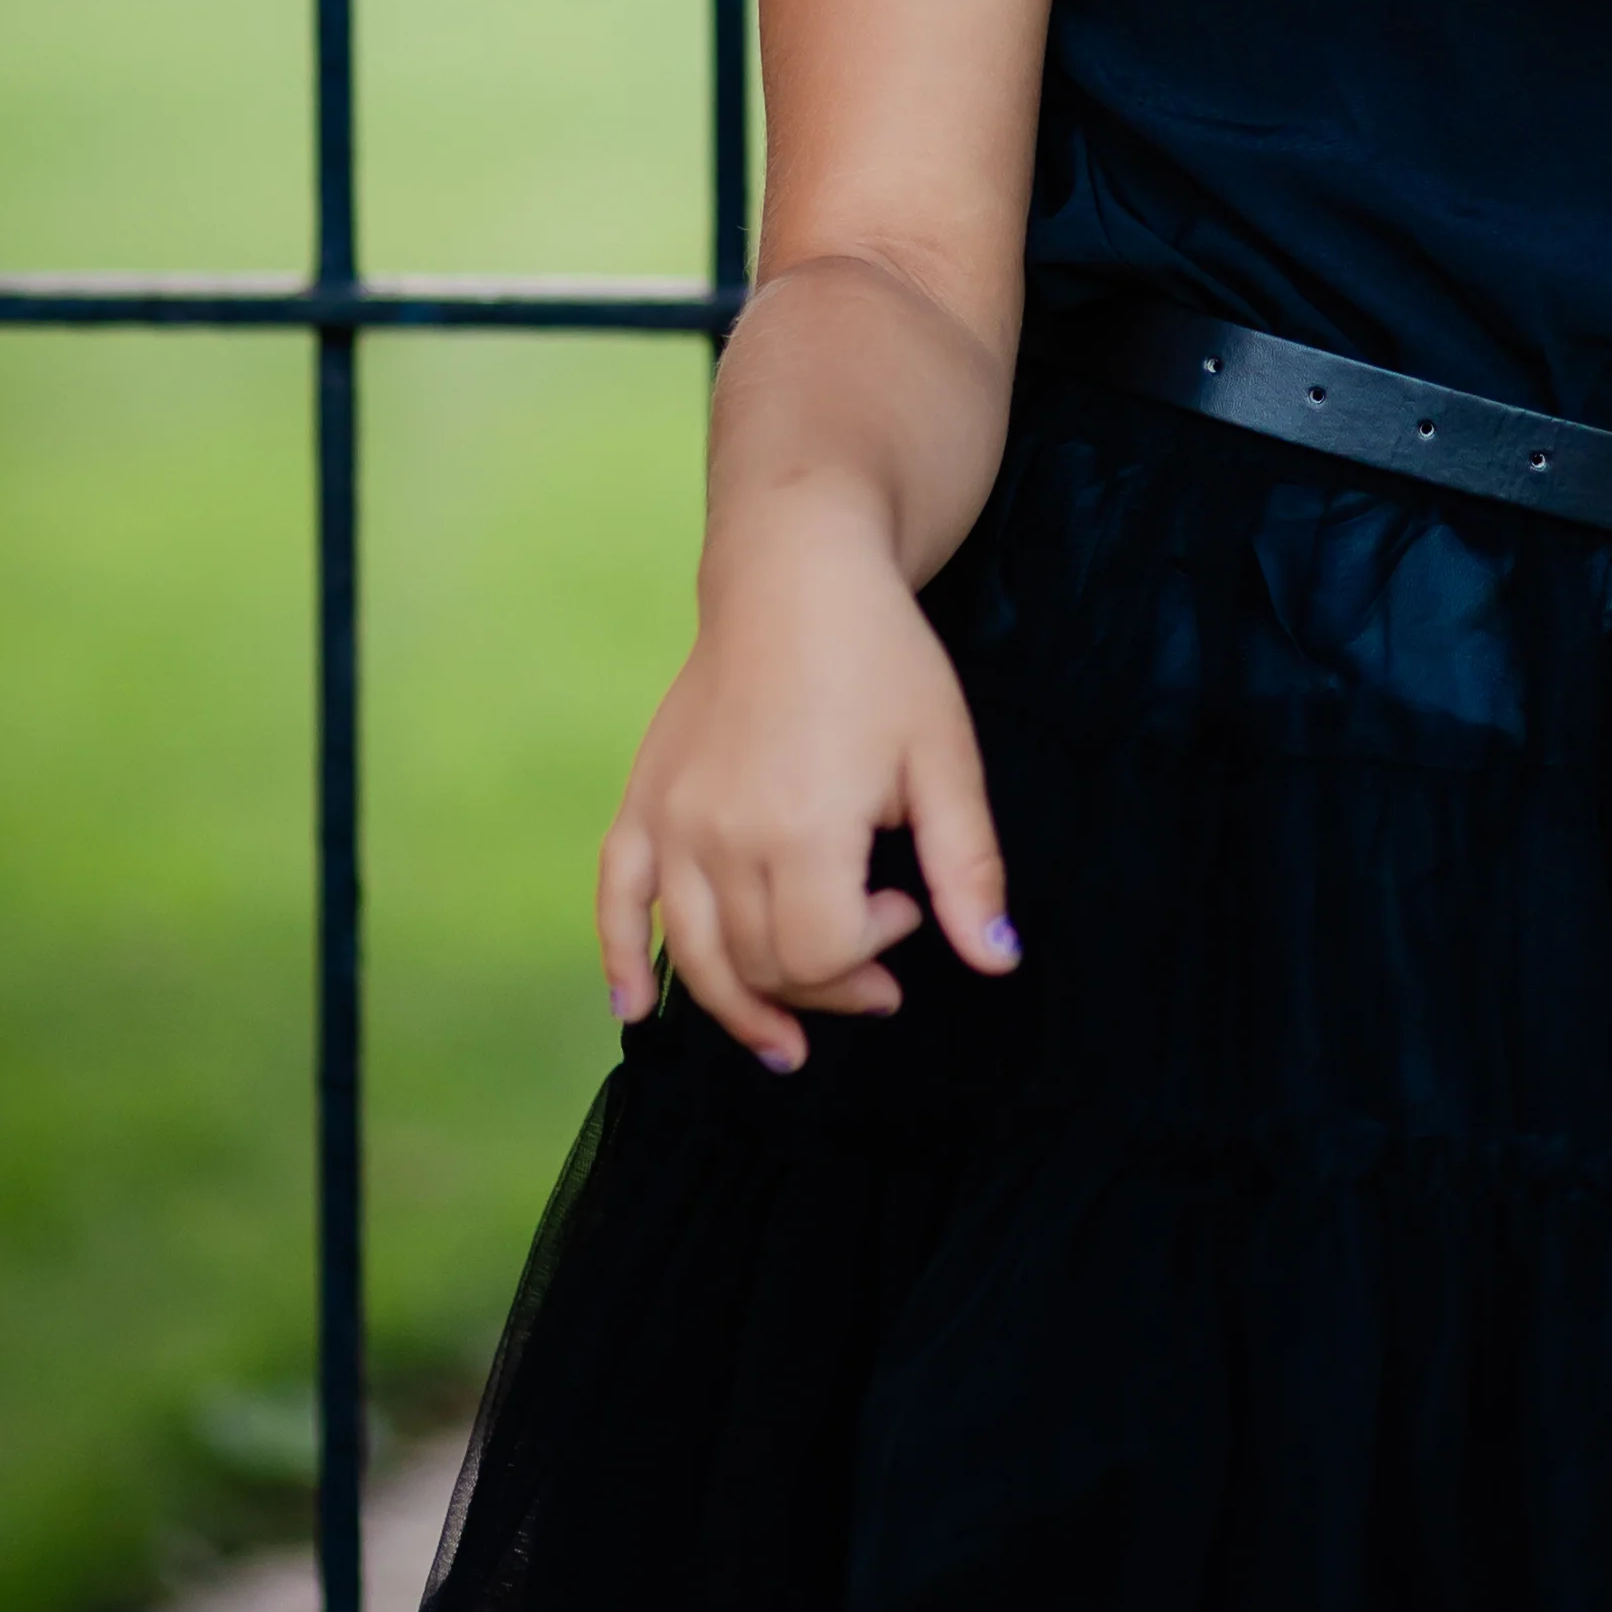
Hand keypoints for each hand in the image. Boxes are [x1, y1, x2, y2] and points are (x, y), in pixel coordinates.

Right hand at [597, 495, 1019, 1069]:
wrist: (796, 572)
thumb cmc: (882, 657)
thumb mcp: (946, 757)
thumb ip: (969, 869)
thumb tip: (996, 963)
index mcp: (803, 827)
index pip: (824, 954)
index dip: (872, 956)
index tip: (906, 907)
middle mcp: (723, 834)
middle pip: (762, 963)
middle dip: (825, 983)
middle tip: (875, 964)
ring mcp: (672, 820)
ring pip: (696, 953)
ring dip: (739, 1007)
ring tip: (785, 1040)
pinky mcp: (641, 800)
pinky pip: (615, 899)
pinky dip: (620, 960)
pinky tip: (636, 1007)